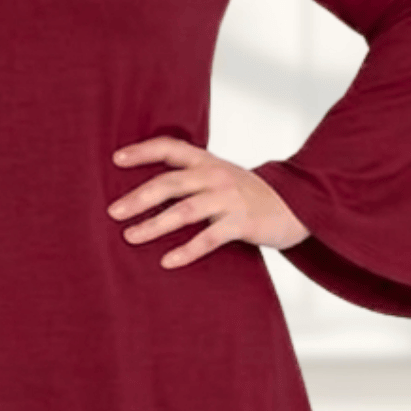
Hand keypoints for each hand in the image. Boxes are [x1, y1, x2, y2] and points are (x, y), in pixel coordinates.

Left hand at [107, 135, 309, 266]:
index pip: (170, 148)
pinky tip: (167, 262)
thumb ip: (192, 177)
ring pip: (184, 211)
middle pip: (170, 183)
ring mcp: (230, 199)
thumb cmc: (249, 194)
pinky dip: (187, 251)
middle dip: (138, 198)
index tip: (115, 159)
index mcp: (208, 161)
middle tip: (113, 212)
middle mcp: (216, 176)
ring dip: (154, 225)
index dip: (142, 151)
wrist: (298, 205)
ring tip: (130, 237)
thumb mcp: (221, 176)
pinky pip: (209, 238)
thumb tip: (146, 191)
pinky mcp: (242, 223)